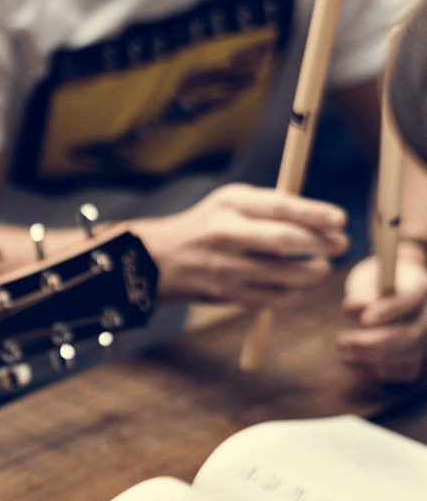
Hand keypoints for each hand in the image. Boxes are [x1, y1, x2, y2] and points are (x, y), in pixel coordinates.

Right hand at [129, 183, 348, 307]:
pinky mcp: (225, 294)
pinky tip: (296, 285)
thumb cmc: (208, 224)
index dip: (314, 213)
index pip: (279, 206)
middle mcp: (225, 234)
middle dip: (320, 245)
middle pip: (284, 241)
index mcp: (229, 204)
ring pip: (285, 275)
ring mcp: (224, 267)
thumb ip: (272, 205)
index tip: (341, 220)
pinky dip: (294, 293)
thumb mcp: (230, 201)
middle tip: (339, 245)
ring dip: (314, 272)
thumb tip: (325, 220)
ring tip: (320, 268)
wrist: (159, 258)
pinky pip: (274, 299)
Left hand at [337, 250, 426, 381]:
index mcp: (419, 289)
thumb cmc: (374, 292)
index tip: (365, 320)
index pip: (409, 300)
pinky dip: (379, 369)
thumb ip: (360, 293)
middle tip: (341, 340)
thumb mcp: (366, 285)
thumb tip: (353, 307)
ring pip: (408, 356)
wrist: (388, 309)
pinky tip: (356, 360)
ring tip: (342, 350)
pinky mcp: (419, 361)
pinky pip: (404, 371)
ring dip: (371, 357)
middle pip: (411, 335)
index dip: (389, 310)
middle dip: (373, 342)